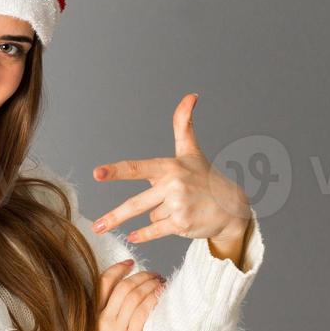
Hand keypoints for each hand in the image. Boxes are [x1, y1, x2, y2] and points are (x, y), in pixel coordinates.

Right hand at [62, 259, 164, 330]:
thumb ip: (101, 327)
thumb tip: (121, 321)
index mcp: (91, 316)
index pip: (104, 283)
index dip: (118, 269)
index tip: (130, 263)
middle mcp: (103, 318)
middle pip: (125, 287)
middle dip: (142, 276)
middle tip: (155, 274)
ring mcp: (116, 328)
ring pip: (135, 296)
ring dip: (151, 285)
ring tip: (162, 282)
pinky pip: (143, 313)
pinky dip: (153, 300)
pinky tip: (162, 295)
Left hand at [89, 94, 252, 247]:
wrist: (232, 206)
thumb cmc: (205, 176)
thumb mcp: (191, 150)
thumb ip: (183, 123)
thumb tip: (191, 95)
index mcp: (169, 167)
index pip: (137, 168)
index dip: (116, 171)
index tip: (96, 173)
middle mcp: (173, 185)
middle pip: (136, 204)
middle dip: (115, 216)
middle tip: (97, 225)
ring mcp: (178, 206)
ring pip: (150, 215)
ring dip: (158, 214)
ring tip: (177, 207)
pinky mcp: (182, 224)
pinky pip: (154, 230)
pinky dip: (144, 234)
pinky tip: (134, 236)